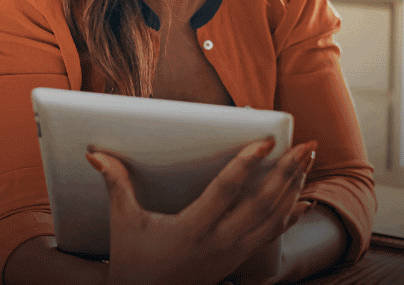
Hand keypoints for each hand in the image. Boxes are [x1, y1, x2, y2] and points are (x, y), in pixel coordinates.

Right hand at [86, 138, 316, 284]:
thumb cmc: (132, 261)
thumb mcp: (124, 223)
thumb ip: (116, 185)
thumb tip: (96, 154)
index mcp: (191, 229)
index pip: (227, 191)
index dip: (248, 164)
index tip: (266, 141)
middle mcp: (218, 243)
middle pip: (262, 204)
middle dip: (288, 172)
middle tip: (308, 146)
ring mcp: (231, 254)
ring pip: (273, 220)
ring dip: (294, 189)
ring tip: (308, 161)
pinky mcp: (236, 261)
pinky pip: (271, 237)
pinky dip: (290, 217)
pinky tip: (304, 200)